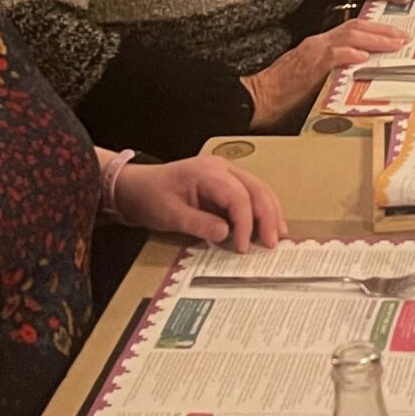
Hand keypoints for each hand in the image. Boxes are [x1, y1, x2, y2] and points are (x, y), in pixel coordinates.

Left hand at [111, 153, 288, 251]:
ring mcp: (226, 174)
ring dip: (271, 213)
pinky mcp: (227, 184)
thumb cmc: (151, 196)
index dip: (245, 223)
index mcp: (207, 172)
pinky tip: (268, 226)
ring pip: (260, 190)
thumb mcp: (169, 214)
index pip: (238, 196)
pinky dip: (262, 211)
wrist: (137, 188)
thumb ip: (198, 223)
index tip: (243, 246)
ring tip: (277, 236)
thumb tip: (226, 233)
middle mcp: (222, 168)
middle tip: (272, 243)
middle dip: (268, 217)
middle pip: (256, 189)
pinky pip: (252, 195)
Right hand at [245, 18, 410, 124]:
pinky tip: (362, 56)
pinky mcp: (309, 67)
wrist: (259, 96)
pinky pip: (331, 57)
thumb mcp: (314, 75)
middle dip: (383, 31)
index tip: (395, 34)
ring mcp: (314, 53)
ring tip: (394, 43)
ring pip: (350, 37)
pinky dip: (348, 55)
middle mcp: (319, 44)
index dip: (376, 29)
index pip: (353, 28)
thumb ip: (335, 69)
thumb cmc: (284, 91)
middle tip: (404, 37)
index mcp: (321, 45)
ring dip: (375, 39)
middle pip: (357, 27)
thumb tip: (360, 72)